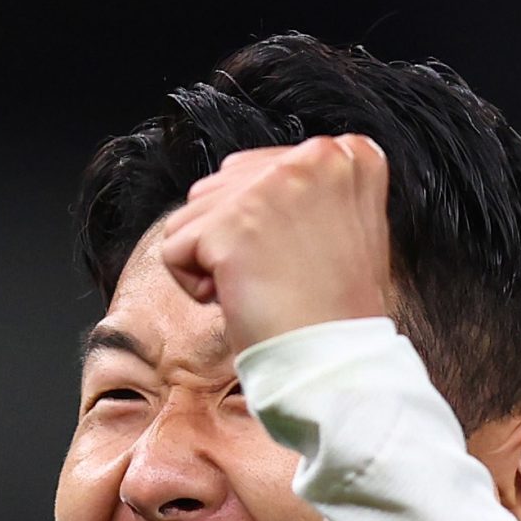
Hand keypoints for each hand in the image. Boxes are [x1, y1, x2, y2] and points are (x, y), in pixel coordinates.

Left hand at [158, 135, 392, 354]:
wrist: (334, 365)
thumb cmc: (333, 314)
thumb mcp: (340, 228)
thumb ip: (299, 193)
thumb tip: (235, 182)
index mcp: (346, 155)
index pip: (257, 171)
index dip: (262, 227)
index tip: (301, 263)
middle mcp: (315, 155)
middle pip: (221, 187)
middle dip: (233, 241)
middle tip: (280, 281)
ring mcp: (273, 185)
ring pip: (192, 214)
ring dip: (211, 262)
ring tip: (262, 289)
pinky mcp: (232, 222)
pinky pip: (174, 249)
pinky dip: (194, 287)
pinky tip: (240, 300)